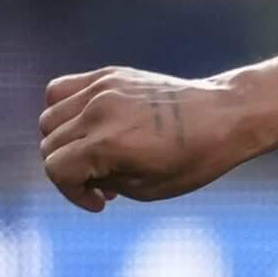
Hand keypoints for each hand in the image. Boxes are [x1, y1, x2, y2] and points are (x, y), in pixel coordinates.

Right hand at [38, 68, 276, 211]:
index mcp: (107, 143)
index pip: (56, 169)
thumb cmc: (196, 158)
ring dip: (65, 141)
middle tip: (105, 182)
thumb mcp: (147, 188)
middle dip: (71, 170)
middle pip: (50, 144)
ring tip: (98, 153)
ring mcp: (102, 88)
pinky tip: (90, 125)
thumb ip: (101, 180)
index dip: (72, 192)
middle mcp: (98, 111)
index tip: (101, 202)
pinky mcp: (109, 74)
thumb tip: (78, 172)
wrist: (227, 116)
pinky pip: (62, 89)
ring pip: (50, 117)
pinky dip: (65, 109)